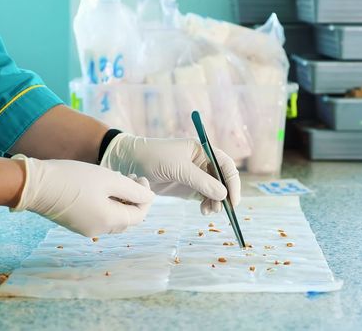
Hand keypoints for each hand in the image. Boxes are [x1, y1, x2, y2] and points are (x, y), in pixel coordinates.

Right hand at [12, 155, 154, 236]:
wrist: (35, 185)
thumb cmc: (74, 178)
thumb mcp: (108, 179)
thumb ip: (132, 189)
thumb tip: (149, 198)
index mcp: (110, 221)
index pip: (139, 215)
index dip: (146, 197)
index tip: (142, 178)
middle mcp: (99, 230)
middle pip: (127, 218)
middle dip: (134, 199)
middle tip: (131, 177)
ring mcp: (86, 229)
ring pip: (113, 218)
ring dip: (120, 201)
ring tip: (117, 180)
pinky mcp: (75, 224)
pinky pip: (99, 217)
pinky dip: (106, 204)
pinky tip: (101, 187)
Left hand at [100, 134, 240, 214]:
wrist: (128, 162)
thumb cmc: (153, 157)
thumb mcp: (178, 168)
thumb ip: (201, 181)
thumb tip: (224, 194)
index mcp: (202, 150)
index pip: (225, 165)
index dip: (233, 182)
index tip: (233, 199)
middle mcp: (201, 162)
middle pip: (222, 179)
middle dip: (224, 195)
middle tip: (222, 209)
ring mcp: (194, 175)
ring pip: (214, 190)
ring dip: (215, 201)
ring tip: (209, 211)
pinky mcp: (187, 187)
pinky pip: (203, 196)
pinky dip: (206, 204)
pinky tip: (203, 210)